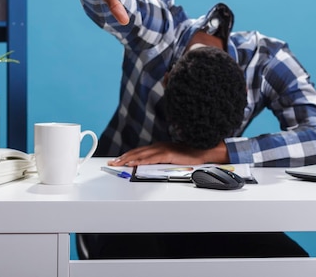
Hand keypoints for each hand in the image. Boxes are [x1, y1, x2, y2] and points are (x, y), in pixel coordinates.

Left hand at [108, 141, 228, 166]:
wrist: (204, 152)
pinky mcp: (168, 154)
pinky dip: (141, 161)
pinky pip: (152, 158)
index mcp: (159, 147)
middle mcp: (159, 146)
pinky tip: (134, 164)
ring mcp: (163, 149)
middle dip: (123, 157)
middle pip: (137, 152)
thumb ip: (161, 162)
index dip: (127, 155)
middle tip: (112, 162)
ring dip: (128, 159)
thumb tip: (149, 168)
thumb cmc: (190, 156)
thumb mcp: (171, 160)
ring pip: (142, 154)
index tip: (117, 160)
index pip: (139, 152)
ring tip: (118, 163)